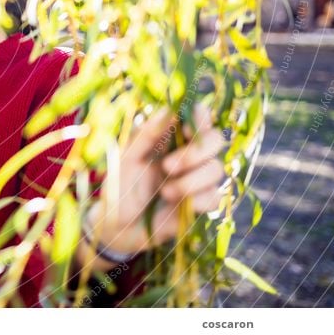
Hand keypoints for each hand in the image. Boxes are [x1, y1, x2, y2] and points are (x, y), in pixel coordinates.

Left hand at [85, 103, 227, 256]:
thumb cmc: (118, 187)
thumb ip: (146, 134)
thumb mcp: (126, 158)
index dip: (200, 118)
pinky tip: (174, 203)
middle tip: (167, 166)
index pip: (199, 117)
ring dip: (190, 181)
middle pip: (217, 139)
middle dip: (196, 152)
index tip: (186, 128)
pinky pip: (215, 197)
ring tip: (164, 191)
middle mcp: (188, 155)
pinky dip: (197, 200)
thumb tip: (169, 108)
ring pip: (217, 169)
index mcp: (170, 138)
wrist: (116, 226)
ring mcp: (197, 179)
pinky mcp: (201, 205)